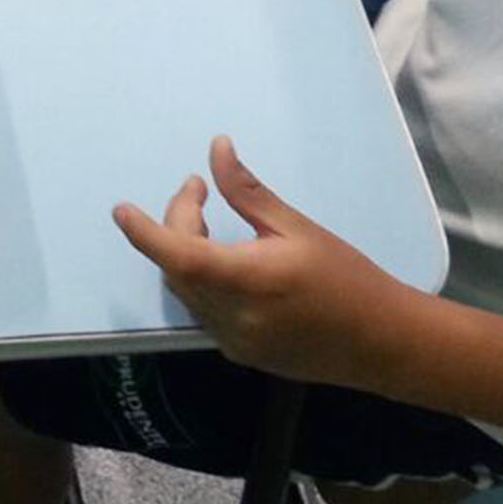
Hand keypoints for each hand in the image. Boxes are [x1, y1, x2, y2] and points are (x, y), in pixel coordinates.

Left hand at [113, 136, 406, 387]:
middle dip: (176, 225)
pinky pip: (203, 311)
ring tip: (207, 219)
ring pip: (186, 292)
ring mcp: (233, 341)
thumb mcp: (299, 228)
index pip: (180, 256)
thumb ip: (249, 193)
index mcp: (250, 280)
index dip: (146, 233)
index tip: (121, 210)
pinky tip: (223, 259)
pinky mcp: (240, 353)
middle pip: (179, 268)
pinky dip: (200, 279)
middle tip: (198, 188)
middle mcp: (233, 316)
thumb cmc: (347, 277)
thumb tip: (216, 150)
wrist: (380, 342)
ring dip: (185, 253)